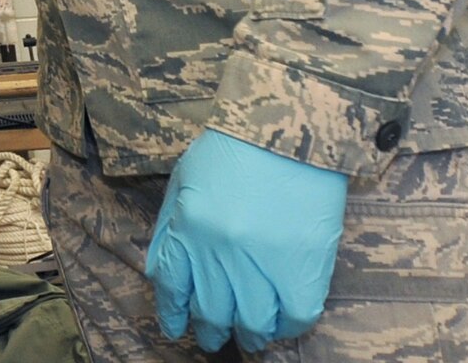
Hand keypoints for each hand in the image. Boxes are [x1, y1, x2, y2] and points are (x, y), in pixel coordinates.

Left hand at [144, 128, 348, 352]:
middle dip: (208, 330)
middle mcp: (221, 253)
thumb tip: (162, 271)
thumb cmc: (231, 149)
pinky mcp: (305, 268)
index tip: (175, 327)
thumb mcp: (183, 181)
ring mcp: (263, 263)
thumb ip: (170, 228)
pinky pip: (295, 316)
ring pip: (251, 322)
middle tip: (211, 339)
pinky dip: (287, 325)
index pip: (173, 287)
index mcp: (188, 229)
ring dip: (248, 335)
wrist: (288, 128)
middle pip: (211, 311)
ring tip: (249, 338)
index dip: (173, 313)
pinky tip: (280, 323)